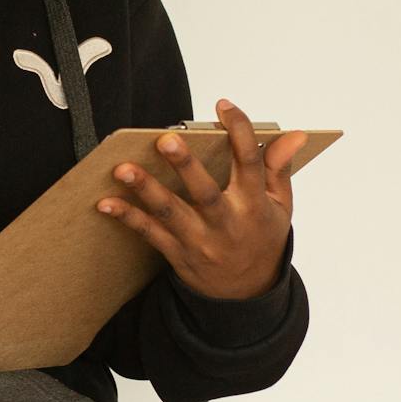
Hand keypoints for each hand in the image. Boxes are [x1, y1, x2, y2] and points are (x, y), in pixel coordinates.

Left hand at [95, 98, 305, 299]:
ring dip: (146, 190)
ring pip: (171, 214)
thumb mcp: (281, 206)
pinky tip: (106, 202)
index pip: (250, 164)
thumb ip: (280, 168)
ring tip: (124, 169)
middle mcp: (227, 223)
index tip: (224, 106)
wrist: (246, 295)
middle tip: (165, 140)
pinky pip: (151, 234)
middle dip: (185, 166)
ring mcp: (200, 241)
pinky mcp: (178, 254)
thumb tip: (294, 134)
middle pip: (205, 193)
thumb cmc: (262, 238)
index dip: (239, 133)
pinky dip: (128, 218)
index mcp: (255, 205)